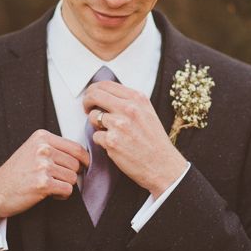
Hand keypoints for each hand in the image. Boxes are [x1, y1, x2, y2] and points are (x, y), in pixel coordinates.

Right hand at [0, 129, 89, 220]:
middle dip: (70, 174)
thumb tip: (82, 156)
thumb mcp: (32, 150)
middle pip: (76, 164)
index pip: (75, 147)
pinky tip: (49, 194)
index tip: (84, 165)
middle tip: (55, 179)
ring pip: (73, 178)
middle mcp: (43, 149)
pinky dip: (61, 195)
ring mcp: (43, 166)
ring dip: (64, 185)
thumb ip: (54, 148)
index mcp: (42, 137)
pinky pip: (67, 190)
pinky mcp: (43, 183)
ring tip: (49, 186)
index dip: (84, 159)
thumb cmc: (15, 173)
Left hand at [83, 81, 186, 197]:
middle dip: (87, 101)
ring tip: (109, 132)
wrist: (163, 165)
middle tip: (87, 109)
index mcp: (138, 98)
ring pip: (93, 117)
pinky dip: (101, 141)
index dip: (94, 90)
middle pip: (95, 95)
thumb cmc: (155, 141)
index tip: (92, 96)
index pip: (107, 84)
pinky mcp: (112, 141)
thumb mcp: (148, 112)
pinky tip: (114, 145)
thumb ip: (130, 102)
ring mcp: (119, 125)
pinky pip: (95, 136)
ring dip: (96, 124)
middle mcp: (128, 108)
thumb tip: (107, 96)